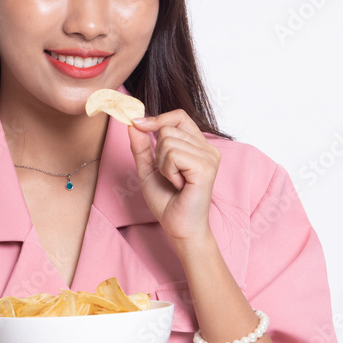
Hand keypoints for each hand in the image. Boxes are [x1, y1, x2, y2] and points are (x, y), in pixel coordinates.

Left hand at [128, 109, 220, 242]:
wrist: (178, 226)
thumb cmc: (167, 201)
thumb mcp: (148, 169)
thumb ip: (141, 146)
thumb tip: (133, 123)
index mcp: (197, 145)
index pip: (178, 116)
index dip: (157, 119)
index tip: (137, 124)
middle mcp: (207, 148)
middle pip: (168, 129)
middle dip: (158, 154)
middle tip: (170, 176)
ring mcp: (209, 156)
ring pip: (168, 141)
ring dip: (163, 165)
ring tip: (175, 181)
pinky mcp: (206, 167)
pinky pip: (174, 155)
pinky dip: (168, 171)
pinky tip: (180, 184)